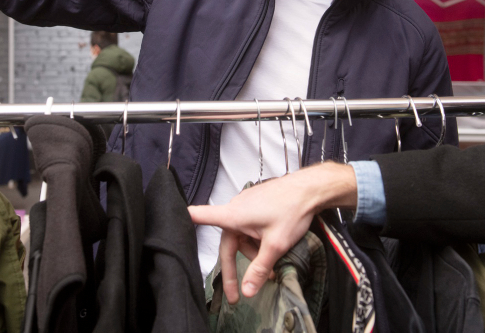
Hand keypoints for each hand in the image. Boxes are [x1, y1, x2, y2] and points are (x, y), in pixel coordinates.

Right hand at [188, 161, 355, 303]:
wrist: (310, 189)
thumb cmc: (292, 210)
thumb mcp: (275, 245)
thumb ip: (259, 269)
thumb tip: (247, 291)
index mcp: (234, 215)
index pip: (202, 216)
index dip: (186, 219)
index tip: (173, 219)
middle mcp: (236, 208)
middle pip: (228, 242)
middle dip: (236, 267)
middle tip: (238, 293)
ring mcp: (247, 205)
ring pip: (242, 237)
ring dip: (252, 253)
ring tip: (272, 263)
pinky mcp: (257, 203)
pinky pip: (250, 227)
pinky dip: (257, 241)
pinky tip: (272, 246)